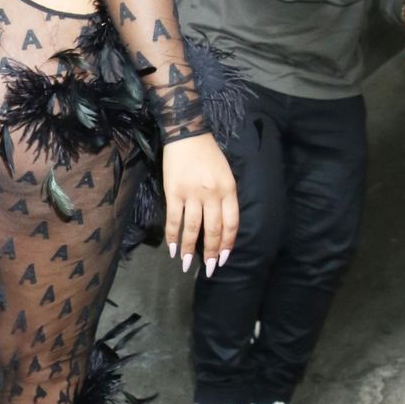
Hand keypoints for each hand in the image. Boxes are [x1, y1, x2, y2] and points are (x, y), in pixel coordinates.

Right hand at [162, 133, 238, 275]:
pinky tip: (172, 249)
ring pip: (193, 228)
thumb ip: (226, 198)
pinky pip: (174, 219)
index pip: (231, 223)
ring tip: (187, 265)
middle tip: (208, 269)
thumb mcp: (226, 174)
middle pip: (213, 229)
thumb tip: (220, 225)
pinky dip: (173, 236)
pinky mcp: (174, 192)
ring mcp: (192, 194)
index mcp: (228, 189)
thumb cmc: (208, 155)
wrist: (187, 134)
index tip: (223, 258)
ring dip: (190, 249)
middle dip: (210, 252)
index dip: (227, 244)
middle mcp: (212, 194)